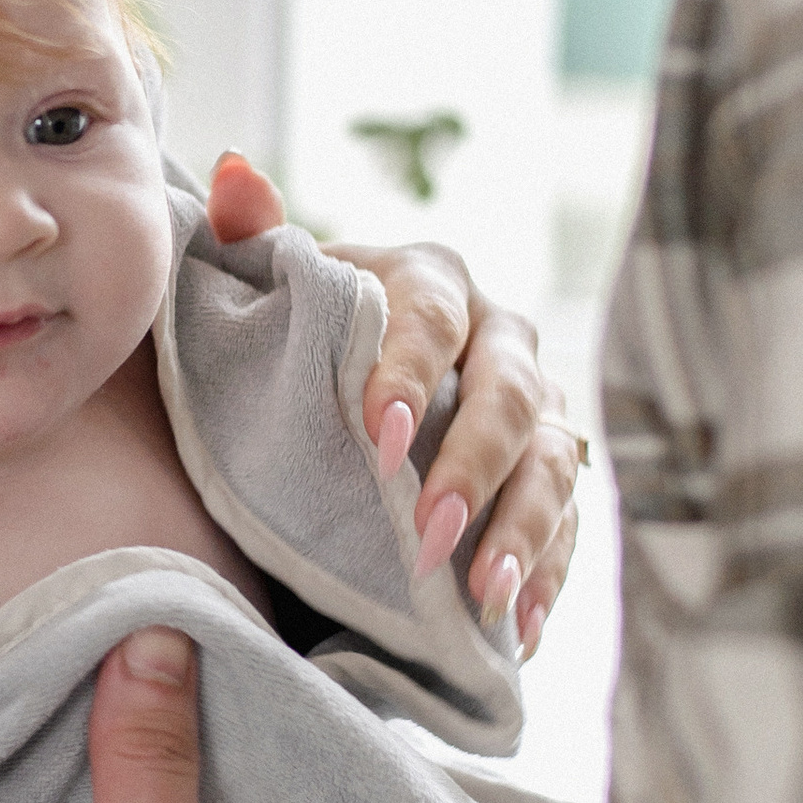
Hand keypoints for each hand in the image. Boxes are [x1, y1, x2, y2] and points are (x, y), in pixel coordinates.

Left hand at [207, 149, 582, 658]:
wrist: (338, 392)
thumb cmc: (293, 338)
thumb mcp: (266, 288)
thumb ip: (253, 236)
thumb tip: (234, 170)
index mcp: (430, 281)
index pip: (431, 317)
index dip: (410, 374)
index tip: (378, 439)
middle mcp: (500, 339)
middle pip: (509, 397)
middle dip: (473, 469)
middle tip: (427, 535)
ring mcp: (536, 410)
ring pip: (554, 464)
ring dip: (525, 533)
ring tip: (486, 597)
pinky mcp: (547, 478)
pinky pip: (567, 527)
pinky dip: (547, 579)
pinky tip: (521, 633)